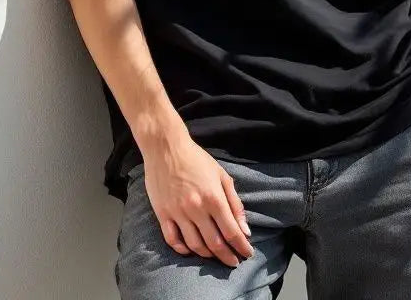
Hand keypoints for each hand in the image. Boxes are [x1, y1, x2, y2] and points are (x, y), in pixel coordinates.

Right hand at [141, 137, 253, 267]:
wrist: (166, 147)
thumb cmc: (196, 159)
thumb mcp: (222, 175)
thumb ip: (235, 203)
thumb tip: (245, 230)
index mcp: (214, 198)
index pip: (232, 231)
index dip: (241, 246)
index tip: (247, 254)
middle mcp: (197, 209)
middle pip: (215, 243)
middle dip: (227, 256)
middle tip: (234, 262)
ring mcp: (178, 212)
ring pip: (195, 245)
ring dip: (208, 255)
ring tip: (215, 256)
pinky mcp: (163, 214)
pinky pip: (173, 240)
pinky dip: (183, 250)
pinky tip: (191, 250)